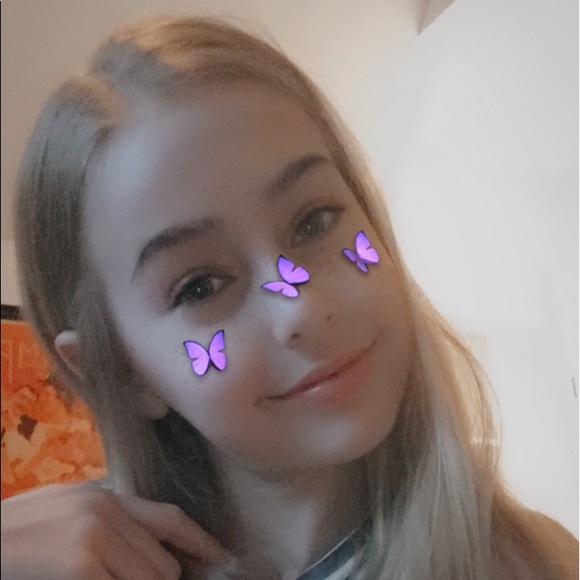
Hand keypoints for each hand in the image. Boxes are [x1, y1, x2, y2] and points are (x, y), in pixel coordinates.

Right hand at [1, 482, 231, 579]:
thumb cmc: (12, 535)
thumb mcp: (63, 514)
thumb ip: (105, 524)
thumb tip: (148, 551)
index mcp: (103, 498)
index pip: (168, 518)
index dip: (200, 541)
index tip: (222, 558)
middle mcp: (106, 512)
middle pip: (164, 564)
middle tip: (118, 578)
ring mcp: (95, 538)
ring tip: (91, 574)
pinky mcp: (83, 565)